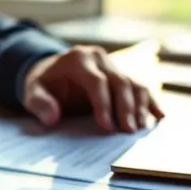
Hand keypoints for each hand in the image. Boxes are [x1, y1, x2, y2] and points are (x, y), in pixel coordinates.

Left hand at [21, 46, 163, 132]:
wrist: (52, 71)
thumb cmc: (43, 84)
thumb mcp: (32, 91)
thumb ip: (39, 103)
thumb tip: (52, 118)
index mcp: (78, 59)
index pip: (96, 81)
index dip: (103, 103)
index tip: (107, 126)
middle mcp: (99, 58)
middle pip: (119, 81)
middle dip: (125, 107)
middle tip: (128, 131)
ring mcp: (113, 65)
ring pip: (133, 83)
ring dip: (140, 106)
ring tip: (140, 129)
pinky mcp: (122, 75)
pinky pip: (140, 87)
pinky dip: (150, 101)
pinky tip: (159, 117)